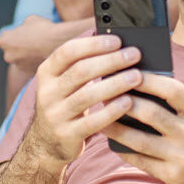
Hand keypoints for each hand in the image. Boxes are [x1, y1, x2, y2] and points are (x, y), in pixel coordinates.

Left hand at [0, 15, 63, 73]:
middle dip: (20, 46)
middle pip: (12, 50)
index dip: (15, 34)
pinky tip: (45, 55)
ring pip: (21, 59)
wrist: (59, 45)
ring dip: (28, 55)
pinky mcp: (30, 73)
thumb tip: (26, 29)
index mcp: (4, 42)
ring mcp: (19, 67)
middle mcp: (8, 56)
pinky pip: (31, 66)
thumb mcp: (31, 19)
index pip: (5, 37)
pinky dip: (36, 62)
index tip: (24, 33)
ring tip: (41, 48)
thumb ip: (23, 26)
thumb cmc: (44, 30)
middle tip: (33, 41)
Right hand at [25, 34, 142, 164]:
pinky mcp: (66, 135)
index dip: (93, 44)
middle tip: (135, 55)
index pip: (68, 51)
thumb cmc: (66, 103)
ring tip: (137, 76)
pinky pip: (92, 122)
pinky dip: (111, 111)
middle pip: (80, 71)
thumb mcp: (64, 82)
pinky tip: (128, 102)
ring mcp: (55, 115)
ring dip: (115, 83)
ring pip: (87, 96)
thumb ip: (83, 64)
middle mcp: (47, 92)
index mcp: (47, 73)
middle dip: (111, 61)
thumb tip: (116, 43)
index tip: (117, 40)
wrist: (47, 143)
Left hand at [101, 73, 183, 183]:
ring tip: (100, 118)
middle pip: (151, 113)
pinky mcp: (172, 176)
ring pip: (139, 139)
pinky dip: (123, 149)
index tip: (127, 70)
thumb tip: (142, 85)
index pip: (173, 90)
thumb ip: (179, 104)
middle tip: (104, 93)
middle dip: (124, 102)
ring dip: (115, 127)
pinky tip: (112, 141)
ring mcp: (182, 157)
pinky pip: (139, 160)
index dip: (149, 80)